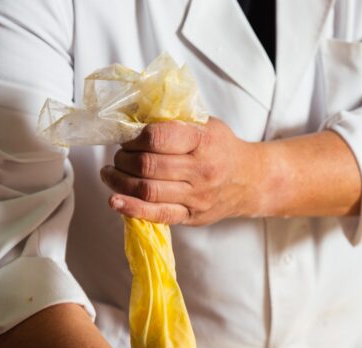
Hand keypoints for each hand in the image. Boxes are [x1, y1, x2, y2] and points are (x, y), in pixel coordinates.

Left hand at [100, 118, 270, 225]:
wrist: (251, 180)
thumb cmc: (222, 148)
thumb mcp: (205, 124)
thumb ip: (173, 121)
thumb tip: (130, 117)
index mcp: (204, 141)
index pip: (157, 138)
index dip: (133, 137)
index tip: (128, 138)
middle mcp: (201, 171)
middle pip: (147, 166)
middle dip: (123, 159)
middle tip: (119, 155)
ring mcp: (197, 197)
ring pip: (147, 190)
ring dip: (119, 181)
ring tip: (111, 173)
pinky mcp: (192, 216)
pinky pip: (157, 215)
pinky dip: (131, 208)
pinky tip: (115, 200)